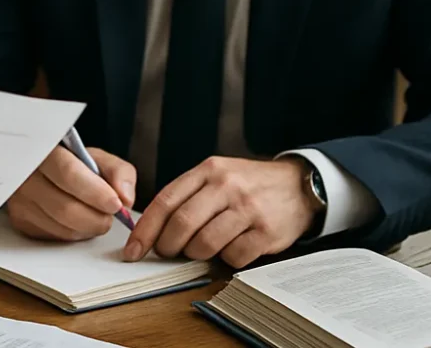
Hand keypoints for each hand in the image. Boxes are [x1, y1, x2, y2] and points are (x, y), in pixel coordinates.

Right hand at [6, 146, 136, 240]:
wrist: (44, 171)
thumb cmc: (72, 164)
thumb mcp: (97, 159)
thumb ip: (119, 172)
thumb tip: (125, 199)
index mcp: (45, 151)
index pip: (68, 174)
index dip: (95, 193)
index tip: (115, 203)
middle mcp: (26, 176)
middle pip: (65, 208)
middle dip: (97, 217)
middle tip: (111, 214)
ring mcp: (20, 201)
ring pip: (62, 227)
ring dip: (88, 227)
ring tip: (96, 214)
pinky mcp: (21, 222)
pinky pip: (56, 236)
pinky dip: (75, 233)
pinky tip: (78, 220)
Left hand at [124, 157, 317, 268]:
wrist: (297, 185)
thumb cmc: (247, 184)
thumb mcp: (216, 175)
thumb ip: (187, 195)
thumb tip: (150, 227)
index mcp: (208, 170)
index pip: (166, 201)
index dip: (145, 229)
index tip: (132, 250)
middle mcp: (226, 186)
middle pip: (182, 224)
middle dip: (167, 246)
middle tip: (166, 253)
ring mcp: (248, 208)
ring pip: (205, 244)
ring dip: (196, 254)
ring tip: (201, 248)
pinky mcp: (266, 231)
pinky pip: (233, 257)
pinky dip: (226, 259)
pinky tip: (230, 248)